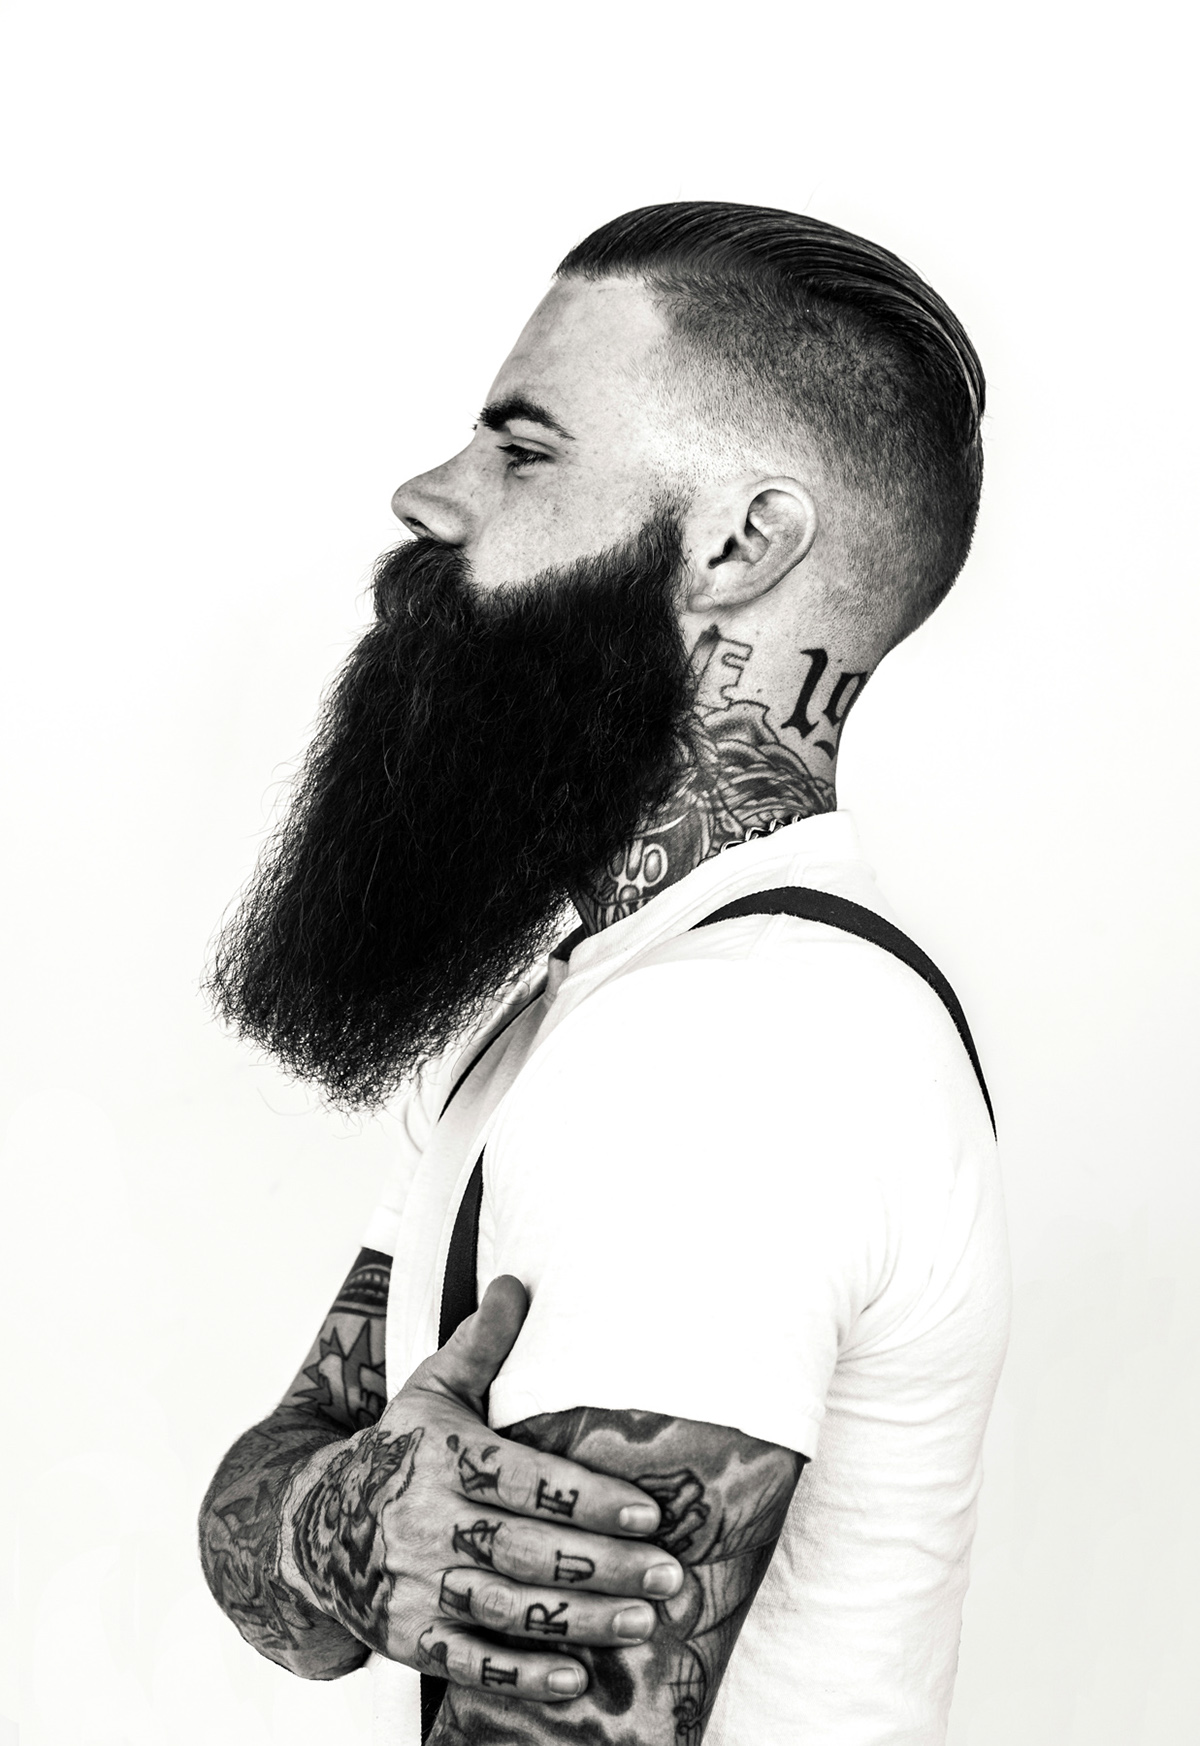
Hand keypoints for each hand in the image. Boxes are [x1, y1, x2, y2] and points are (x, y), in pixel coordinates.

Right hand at [280, 1275, 683, 1701]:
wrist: (314, 1522)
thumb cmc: (397, 1450)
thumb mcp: (431, 1389)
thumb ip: (480, 1343)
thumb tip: (517, 1283)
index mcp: (443, 1457)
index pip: (522, 1480)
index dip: (586, 1499)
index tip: (648, 1512)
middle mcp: (428, 1523)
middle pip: (524, 1550)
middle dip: (602, 1567)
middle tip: (667, 1575)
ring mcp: (416, 1585)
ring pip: (505, 1609)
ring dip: (578, 1621)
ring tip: (642, 1621)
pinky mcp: (408, 1638)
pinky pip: (467, 1661)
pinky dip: (520, 1674)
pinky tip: (573, 1678)